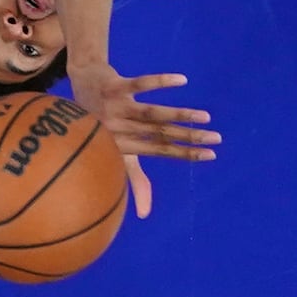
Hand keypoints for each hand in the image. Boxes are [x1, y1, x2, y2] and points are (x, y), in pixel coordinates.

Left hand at [67, 63, 218, 218]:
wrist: (79, 84)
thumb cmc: (101, 124)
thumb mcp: (116, 151)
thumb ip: (135, 179)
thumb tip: (145, 215)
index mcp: (124, 146)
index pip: (160, 151)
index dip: (185, 154)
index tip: (212, 155)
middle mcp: (120, 129)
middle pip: (160, 133)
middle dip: (189, 137)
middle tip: (216, 138)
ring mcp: (117, 108)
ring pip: (151, 113)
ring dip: (179, 115)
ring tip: (205, 117)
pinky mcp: (114, 87)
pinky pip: (139, 84)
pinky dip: (160, 82)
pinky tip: (182, 81)